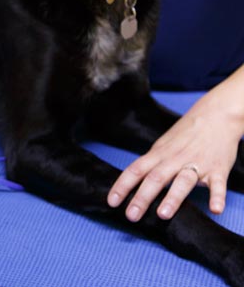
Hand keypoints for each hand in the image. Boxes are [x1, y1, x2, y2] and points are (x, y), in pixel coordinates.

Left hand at [108, 65, 243, 221]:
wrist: (216, 115)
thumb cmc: (185, 134)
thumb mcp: (163, 145)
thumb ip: (151, 163)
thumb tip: (132, 181)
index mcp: (159, 154)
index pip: (135, 170)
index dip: (122, 186)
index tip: (111, 202)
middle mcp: (174, 159)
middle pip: (155, 178)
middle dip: (142, 197)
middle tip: (131, 216)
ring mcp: (197, 164)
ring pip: (183, 181)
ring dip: (173, 198)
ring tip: (162, 214)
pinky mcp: (218, 168)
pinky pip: (218, 184)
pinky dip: (217, 197)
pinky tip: (215, 210)